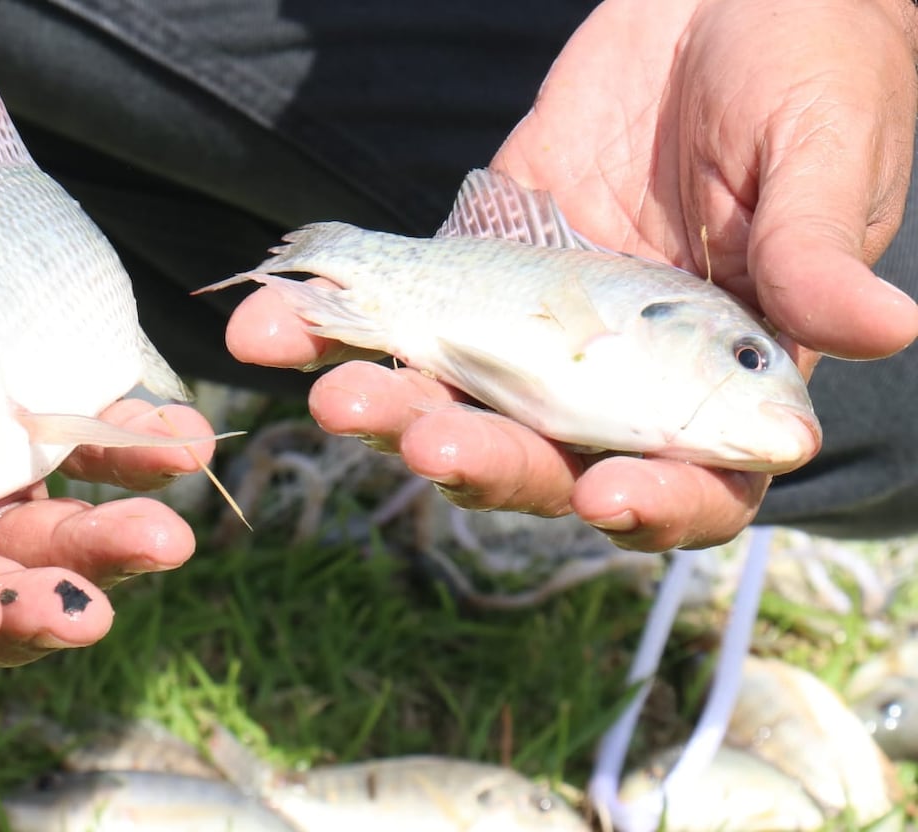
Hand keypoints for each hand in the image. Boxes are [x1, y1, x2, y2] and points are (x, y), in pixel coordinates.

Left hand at [227, 0, 917, 550]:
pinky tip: (273, 327)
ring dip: (391, 406)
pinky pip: (402, 308)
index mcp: (724, 374)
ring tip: (331, 391)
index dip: (652, 506)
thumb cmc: (808, 64)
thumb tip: (881, 330)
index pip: (695, 477)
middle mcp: (622, 371)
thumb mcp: (821, 151)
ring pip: (461, 395)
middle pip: (551, 454)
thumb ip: (817, 247)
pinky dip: (334, 323)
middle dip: (486, 459)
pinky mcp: (472, 265)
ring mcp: (538, 324)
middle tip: (424, 441)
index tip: (599, 499)